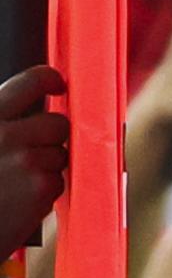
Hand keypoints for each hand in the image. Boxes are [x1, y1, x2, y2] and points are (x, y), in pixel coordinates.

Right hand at [0, 67, 69, 251]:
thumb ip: (4, 121)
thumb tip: (41, 106)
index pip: (32, 81)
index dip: (50, 79)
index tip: (58, 84)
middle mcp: (6, 132)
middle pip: (58, 123)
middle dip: (52, 138)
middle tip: (31, 153)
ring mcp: (27, 158)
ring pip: (60, 154)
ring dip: (46, 166)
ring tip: (15, 180)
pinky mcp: (42, 186)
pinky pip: (59, 180)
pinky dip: (44, 190)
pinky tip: (19, 198)